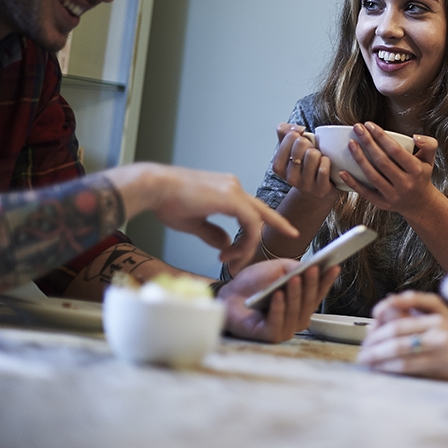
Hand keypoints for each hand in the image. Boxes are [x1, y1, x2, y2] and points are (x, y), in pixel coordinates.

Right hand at [110, 163, 299, 274]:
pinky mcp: (231, 198)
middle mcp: (234, 187)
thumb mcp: (193, 222)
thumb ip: (212, 233)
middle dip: (279, 224)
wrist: (153, 187)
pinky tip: (230, 253)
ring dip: (246, 246)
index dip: (265, 219)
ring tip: (230, 260)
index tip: (268, 234)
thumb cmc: (167, 202)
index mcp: (226, 190)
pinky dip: (244, 241)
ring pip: (255, 222)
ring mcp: (234, 190)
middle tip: (294, 235)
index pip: (252, 207)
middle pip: (262, 210)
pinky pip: (250, 223)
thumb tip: (226, 243)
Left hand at [217, 259, 339, 342]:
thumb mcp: (278, 269)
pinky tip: (278, 295)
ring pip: (296, 313)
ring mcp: (285, 328)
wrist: (229, 294)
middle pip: (309, 303)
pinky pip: (278, 323)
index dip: (327, 280)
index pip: (318, 292)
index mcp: (302, 302)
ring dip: (296, 296)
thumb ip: (294, 268)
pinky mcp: (270, 336)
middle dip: (311, 285)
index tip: (334, 267)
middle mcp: (297, 317)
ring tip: (294, 280)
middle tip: (312, 270)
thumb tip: (310, 267)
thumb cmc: (255, 283)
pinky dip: (279, 309)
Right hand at [271, 123, 339, 200]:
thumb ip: (285, 132)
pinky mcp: (320, 189)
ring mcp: (305, 185)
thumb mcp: (291, 148)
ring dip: (319, 153)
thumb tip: (296, 129)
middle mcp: (290, 177)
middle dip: (309, 143)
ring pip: (312, 155)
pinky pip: (323, 168)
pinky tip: (325, 165)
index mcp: (278, 166)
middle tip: (310, 151)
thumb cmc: (305, 165)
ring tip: (318, 159)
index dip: (298, 134)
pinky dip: (327, 162)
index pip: (289, 136)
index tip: (301, 141)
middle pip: (301, 143)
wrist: (317, 190)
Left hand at [339, 122, 436, 216]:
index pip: (396, 150)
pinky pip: (365, 193)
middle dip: (368, 143)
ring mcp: (393, 195)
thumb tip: (415, 137)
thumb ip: (428, 144)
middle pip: (382, 161)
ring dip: (359, 159)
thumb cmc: (421, 176)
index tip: (369, 125)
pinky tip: (342, 172)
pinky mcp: (383, 204)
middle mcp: (405, 183)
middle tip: (357, 129)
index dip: (381, 136)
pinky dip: (353, 183)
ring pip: (372, 176)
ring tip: (351, 144)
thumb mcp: (429, 159)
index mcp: (416, 170)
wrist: (420, 203)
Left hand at [357, 291, 447, 380]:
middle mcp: (438, 329)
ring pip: (400, 351)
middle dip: (374, 343)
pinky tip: (381, 369)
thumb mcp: (443, 314)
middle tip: (363, 351)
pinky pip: (408, 367)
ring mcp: (439, 348)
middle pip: (396, 333)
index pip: (400, 316)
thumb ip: (416, 306)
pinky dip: (390, 368)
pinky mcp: (441, 367)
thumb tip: (388, 302)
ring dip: (378, 357)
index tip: (368, 334)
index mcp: (436, 315)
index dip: (379, 326)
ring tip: (367, 360)